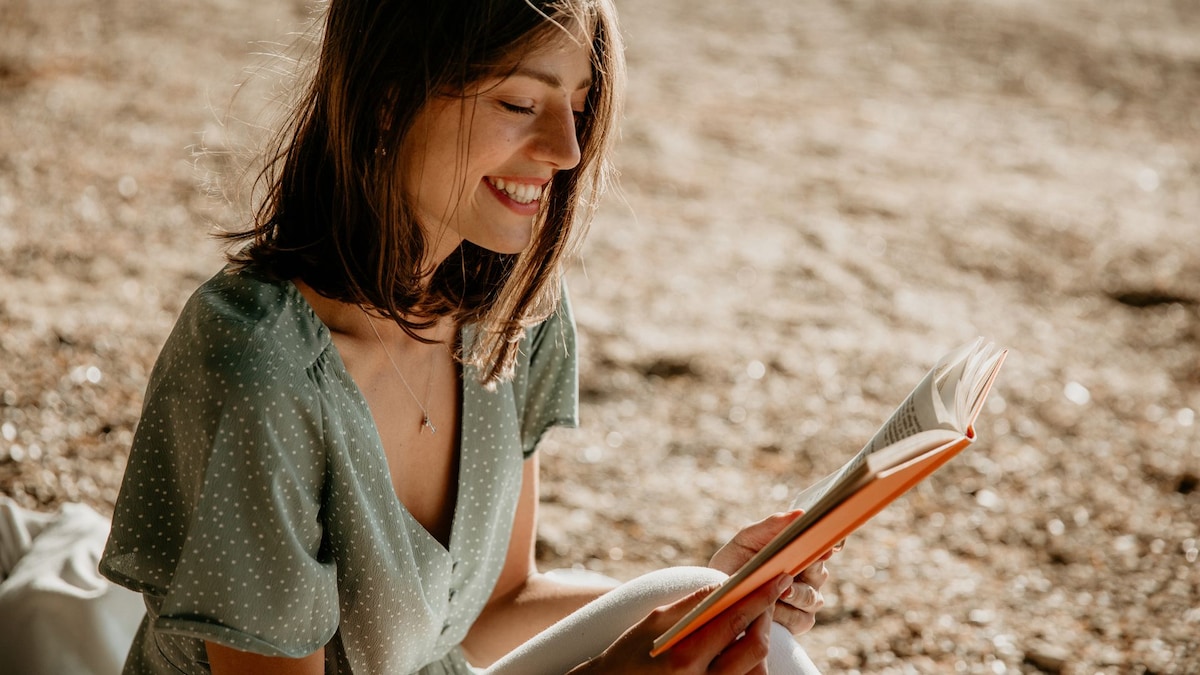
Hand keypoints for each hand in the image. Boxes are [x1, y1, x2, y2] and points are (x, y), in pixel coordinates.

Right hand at [571, 573, 792, 673]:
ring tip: (753, 625)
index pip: (734, 619)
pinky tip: (742, 649)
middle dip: (766, 619)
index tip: (778, 579)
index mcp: (685, 655)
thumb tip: (726, 583)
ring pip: (757, 672)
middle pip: (756, 649)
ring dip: (761, 644)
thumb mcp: (654, 620)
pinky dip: (751, 666)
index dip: (761, 597)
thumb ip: (692, 604)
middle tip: (767, 598)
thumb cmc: (629, 653)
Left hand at [708, 511, 837, 635]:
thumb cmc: (734, 562)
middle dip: (808, 569)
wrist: (716, 594)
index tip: (826, 546)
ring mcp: (806, 599)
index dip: (831, 545)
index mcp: (801, 550)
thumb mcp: (748, 539)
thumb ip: (772, 526)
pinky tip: (771, 609)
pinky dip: (785, 614)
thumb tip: (800, 514)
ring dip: (795, 594)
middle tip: (794, 568)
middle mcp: (809, 575)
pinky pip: (801, 618)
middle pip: (820, 572)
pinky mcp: (799, 621)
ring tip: (780, 592)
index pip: (826, 545)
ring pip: (812, 597)